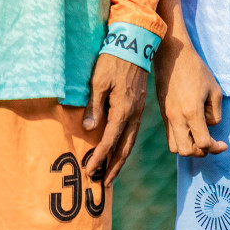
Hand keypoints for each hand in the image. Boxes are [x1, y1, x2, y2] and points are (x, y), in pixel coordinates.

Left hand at [81, 53, 147, 185]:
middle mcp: (134, 114)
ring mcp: (139, 111)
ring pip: (131, 142)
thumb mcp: (98, 81)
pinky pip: (133, 132)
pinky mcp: (140, 106)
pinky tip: (120, 150)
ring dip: (121, 159)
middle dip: (114, 167)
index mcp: (123, 109)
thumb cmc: (112, 61)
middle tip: (104, 184)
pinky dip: (126, 145)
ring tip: (112, 173)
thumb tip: (89, 128)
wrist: (134, 45)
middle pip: (125, 148)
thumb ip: (94, 106)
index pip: (110, 140)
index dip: (99, 157)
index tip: (89, 170)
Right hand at [154, 32, 226, 157]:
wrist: (172, 55)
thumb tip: (209, 125)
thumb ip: (215, 113)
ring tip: (198, 137)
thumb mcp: (215, 90)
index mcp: (192, 112)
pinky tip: (190, 128)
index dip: (216, 148)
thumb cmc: (196, 69)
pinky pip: (170, 135)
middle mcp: (176, 117)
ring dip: (188, 147)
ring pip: (174, 147)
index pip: (203, 143)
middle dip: (200, 152)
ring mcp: (167, 116)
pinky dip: (180, 138)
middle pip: (186, 151)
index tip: (223, 144)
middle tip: (210, 142)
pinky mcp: (162, 112)